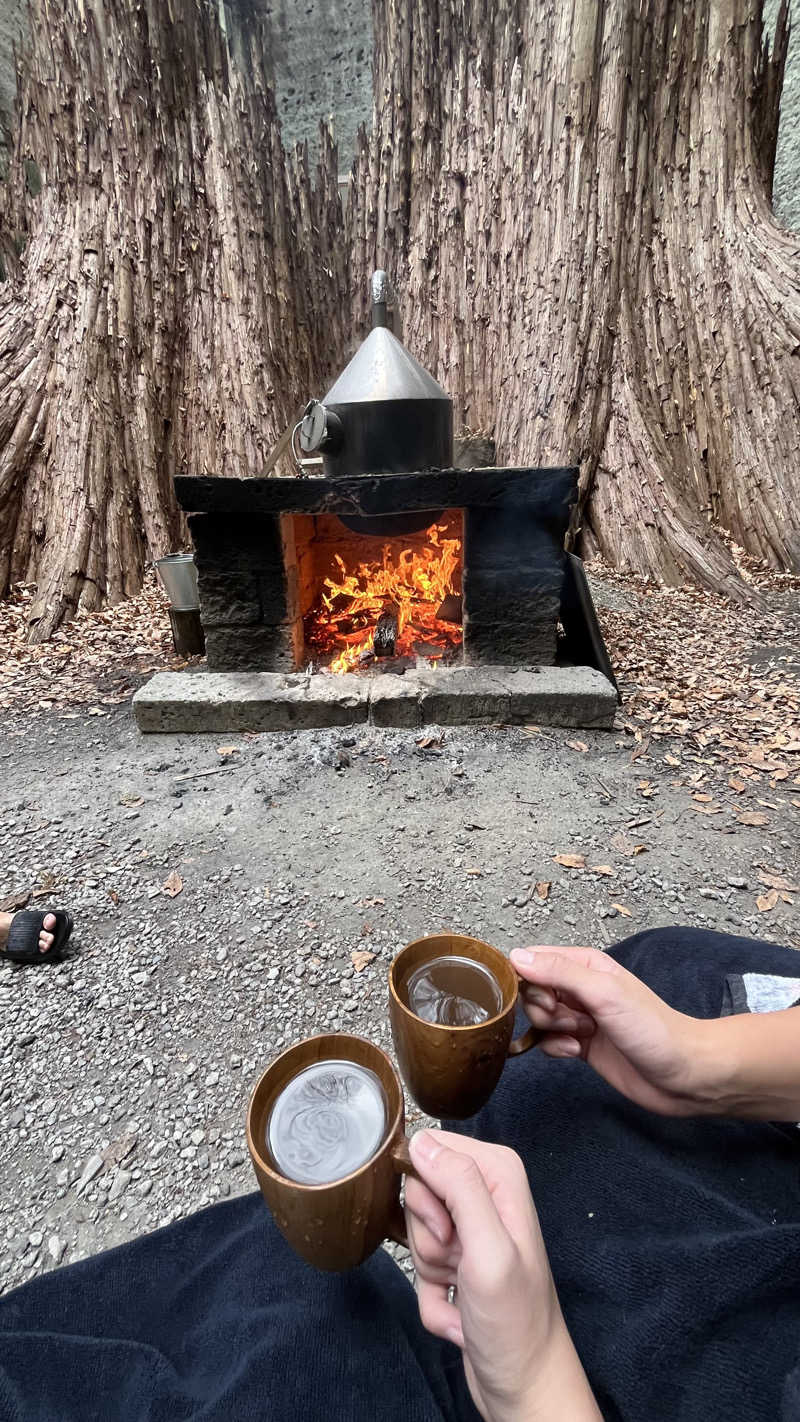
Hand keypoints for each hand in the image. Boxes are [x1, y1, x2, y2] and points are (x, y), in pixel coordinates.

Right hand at [405, 1130, 599, 1421]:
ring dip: (430, 1273)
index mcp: (499, 1173)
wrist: (524, 1384)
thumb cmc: (515, 1321)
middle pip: (418, 1195)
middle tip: (460, 1265)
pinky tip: (461, 1315)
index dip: (427, 1195)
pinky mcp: (457, 1264)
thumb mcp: (489, 1248)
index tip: (449, 1231)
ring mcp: (470, 1232)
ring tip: (464, 1291)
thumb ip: (459, 1185)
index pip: (430, 1150)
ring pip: (416, 1234)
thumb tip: (420, 1141)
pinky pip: (418, 1271)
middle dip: (429, 1239)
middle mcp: (485, 1195)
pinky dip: (431, 1300)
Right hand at [511, 944, 707, 1115]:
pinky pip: (548, 1041)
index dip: (531, 980)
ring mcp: (579, 1017)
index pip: (536, 960)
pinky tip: (577, 1052)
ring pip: (538, 1017)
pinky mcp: (579, 1044)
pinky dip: (556, 1048)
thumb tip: (516, 957)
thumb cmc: (652, 1027)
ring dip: (552, 1029)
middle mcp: (580, 988)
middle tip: (575, 1019)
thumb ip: (559, 972)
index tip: (547, 997)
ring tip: (582, 1034)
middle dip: (544, 1009)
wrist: (680, 1074)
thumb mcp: (604, 992)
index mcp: (585, 964)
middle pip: (533, 991)